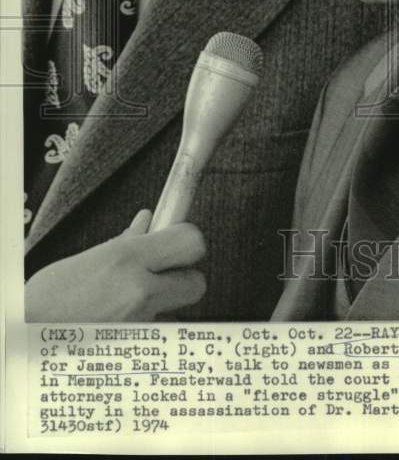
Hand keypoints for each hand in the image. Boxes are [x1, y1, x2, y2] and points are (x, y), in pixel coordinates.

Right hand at [25, 210, 206, 320]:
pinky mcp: (136, 350)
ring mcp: (140, 325)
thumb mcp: (88, 259)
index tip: (177, 240)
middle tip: (161, 274)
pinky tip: (120, 322)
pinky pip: (156, 334)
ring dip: (160, 305)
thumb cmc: (47, 299)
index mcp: (127, 259)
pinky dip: (145, 327)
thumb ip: (126, 242)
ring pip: (175, 312)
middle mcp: (139, 291)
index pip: (191, 242)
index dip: (187, 241)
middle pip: (196, 283)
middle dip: (183, 278)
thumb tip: (148, 223)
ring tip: (127, 303)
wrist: (26, 338)